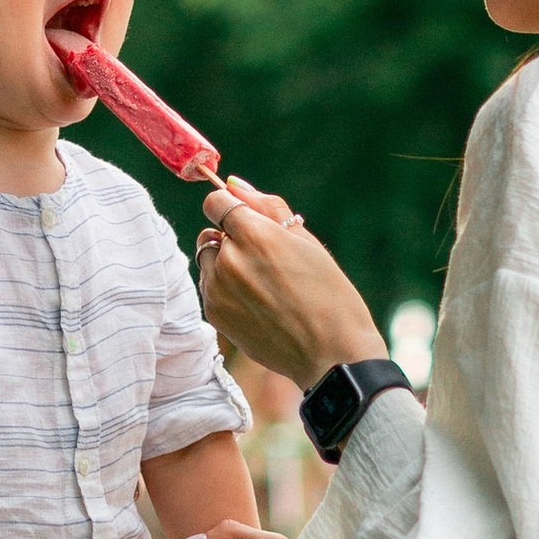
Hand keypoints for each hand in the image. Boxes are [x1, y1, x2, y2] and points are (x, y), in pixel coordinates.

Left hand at [193, 181, 380, 389]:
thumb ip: (267, 207)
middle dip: (232, 239)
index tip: (246, 221)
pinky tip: (258, 305)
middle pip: (212, 233)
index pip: (215, 202)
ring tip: (264, 285)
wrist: (331, 354)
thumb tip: (233, 184)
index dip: (231, 208)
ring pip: (208, 261)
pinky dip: (226, 289)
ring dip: (225, 264)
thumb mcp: (307, 241)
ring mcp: (217, 290)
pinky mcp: (214, 314)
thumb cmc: (329, 294)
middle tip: (267, 261)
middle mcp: (228, 261)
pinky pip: (210, 288)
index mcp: (254, 235)